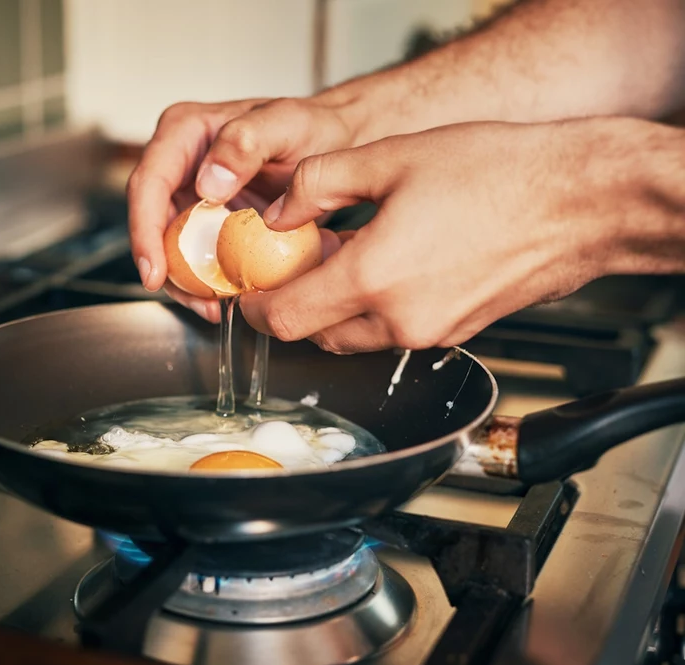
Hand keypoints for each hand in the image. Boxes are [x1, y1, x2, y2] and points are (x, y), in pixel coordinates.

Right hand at [126, 97, 355, 320]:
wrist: (338, 141)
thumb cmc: (314, 126)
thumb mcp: (286, 125)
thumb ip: (245, 143)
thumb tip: (206, 184)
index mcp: (185, 132)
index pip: (149, 184)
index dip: (145, 232)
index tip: (156, 272)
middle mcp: (181, 162)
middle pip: (152, 222)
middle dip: (165, 268)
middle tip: (195, 300)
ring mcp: (193, 193)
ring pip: (170, 245)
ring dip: (186, 282)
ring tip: (214, 307)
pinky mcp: (210, 219)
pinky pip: (197, 254)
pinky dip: (208, 279)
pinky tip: (227, 297)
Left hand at [240, 119, 637, 352]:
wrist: (582, 201)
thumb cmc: (500, 174)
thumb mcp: (390, 159)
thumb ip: (318, 185)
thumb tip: (280, 211)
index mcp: (374, 278)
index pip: (285, 319)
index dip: (255, 307)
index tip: (249, 289)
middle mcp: (399, 320)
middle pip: (315, 335)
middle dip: (293, 305)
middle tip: (292, 265)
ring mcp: (431, 332)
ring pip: (353, 338)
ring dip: (333, 309)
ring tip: (341, 257)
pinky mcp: (457, 333)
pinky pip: (392, 333)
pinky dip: (373, 310)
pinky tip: (385, 265)